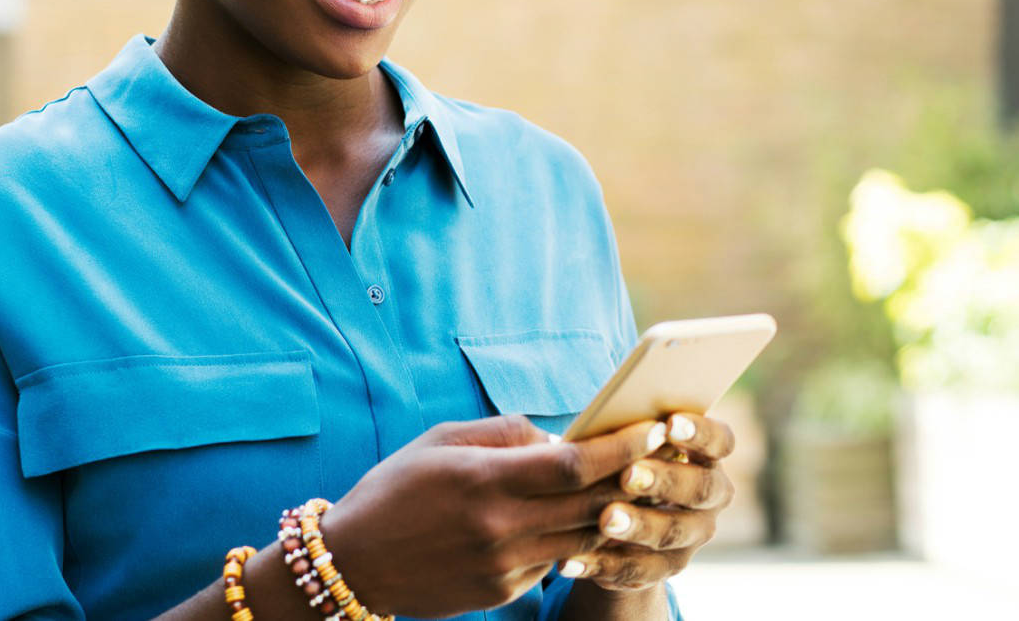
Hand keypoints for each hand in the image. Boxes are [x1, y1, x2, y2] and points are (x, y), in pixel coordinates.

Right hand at [318, 415, 667, 617]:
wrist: (352, 564)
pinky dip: (573, 539)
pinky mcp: (502, 591)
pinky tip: (584, 521)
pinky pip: (553, 561)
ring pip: (583, 538)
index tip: (654, 427)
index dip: (623, 447)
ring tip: (639, 486)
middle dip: (634, 477)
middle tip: (667, 454)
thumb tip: (559, 436)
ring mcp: (503, 565)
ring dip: (614, 512)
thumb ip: (505, 433)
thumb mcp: (442, 441)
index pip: (574, 464)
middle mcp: (499, 526)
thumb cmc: (395, 489)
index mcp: (485, 479)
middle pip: (591, 503)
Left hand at [559, 411, 736, 591]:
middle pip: (699, 489)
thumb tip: (602, 423)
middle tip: (628, 474)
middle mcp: (711, 498)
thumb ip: (631, 435)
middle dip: (664, 480)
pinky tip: (572, 560)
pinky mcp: (663, 569)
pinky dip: (601, 565)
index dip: (700, 432)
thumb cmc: (628, 461)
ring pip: (669, 534)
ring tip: (605, 519)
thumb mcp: (634, 447)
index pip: (720, 441)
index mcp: (709, 457)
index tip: (670, 424)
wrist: (627, 521)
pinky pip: (635, 570)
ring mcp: (691, 538)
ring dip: (638, 526)